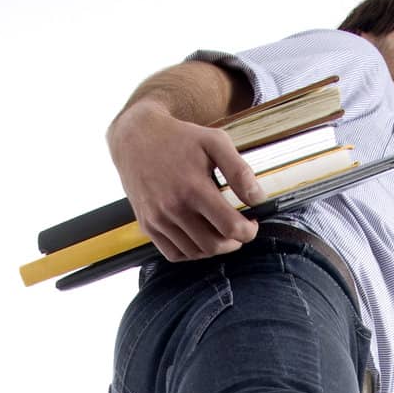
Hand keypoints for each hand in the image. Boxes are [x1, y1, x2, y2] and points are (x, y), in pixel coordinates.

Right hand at [108, 102, 264, 261]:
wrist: (135, 138)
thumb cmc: (179, 138)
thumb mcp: (214, 142)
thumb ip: (239, 171)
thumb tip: (258, 198)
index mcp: (193, 188)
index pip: (231, 227)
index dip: (248, 231)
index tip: (252, 223)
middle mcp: (173, 208)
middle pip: (215, 245)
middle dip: (234, 242)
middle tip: (238, 229)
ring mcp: (158, 220)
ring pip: (196, 253)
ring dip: (214, 248)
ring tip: (220, 231)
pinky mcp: (147, 226)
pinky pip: (174, 254)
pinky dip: (192, 252)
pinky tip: (200, 236)